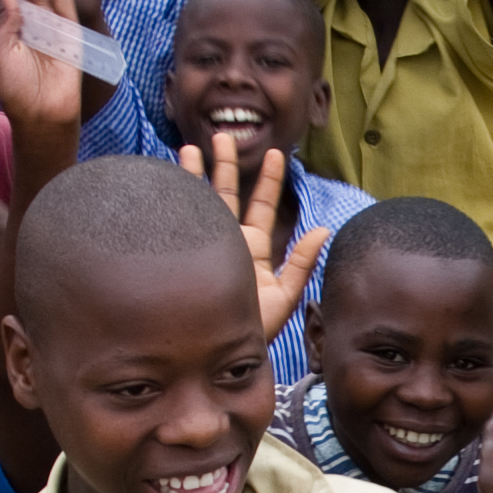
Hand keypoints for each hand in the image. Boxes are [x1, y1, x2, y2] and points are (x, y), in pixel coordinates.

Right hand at [178, 135, 330, 335]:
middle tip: (222, 136)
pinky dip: (176, 202)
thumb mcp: (284, 297)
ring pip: (200, 203)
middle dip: (224, 165)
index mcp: (253, 249)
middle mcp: (227, 243)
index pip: (261, 207)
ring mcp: (204, 247)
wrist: (220, 356)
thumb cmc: (254, 331)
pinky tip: (169, 180)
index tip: (277, 153)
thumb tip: (323, 228)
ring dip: (196, 175)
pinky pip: (180, 225)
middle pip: (226, 195)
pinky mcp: (185, 258)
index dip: (269, 180)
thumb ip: (301, 263)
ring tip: (191, 147)